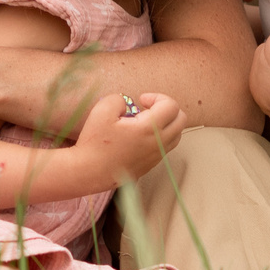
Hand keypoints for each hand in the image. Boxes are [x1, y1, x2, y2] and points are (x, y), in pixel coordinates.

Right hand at [72, 91, 186, 178]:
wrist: (88, 173)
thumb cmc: (94, 143)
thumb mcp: (102, 110)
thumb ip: (119, 99)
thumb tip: (128, 104)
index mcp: (150, 129)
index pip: (171, 106)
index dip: (157, 97)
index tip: (141, 100)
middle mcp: (158, 144)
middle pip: (181, 120)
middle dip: (166, 108)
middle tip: (146, 108)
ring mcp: (156, 157)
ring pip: (176, 135)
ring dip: (165, 123)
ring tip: (143, 121)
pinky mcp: (150, 165)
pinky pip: (165, 147)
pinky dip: (159, 136)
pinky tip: (138, 135)